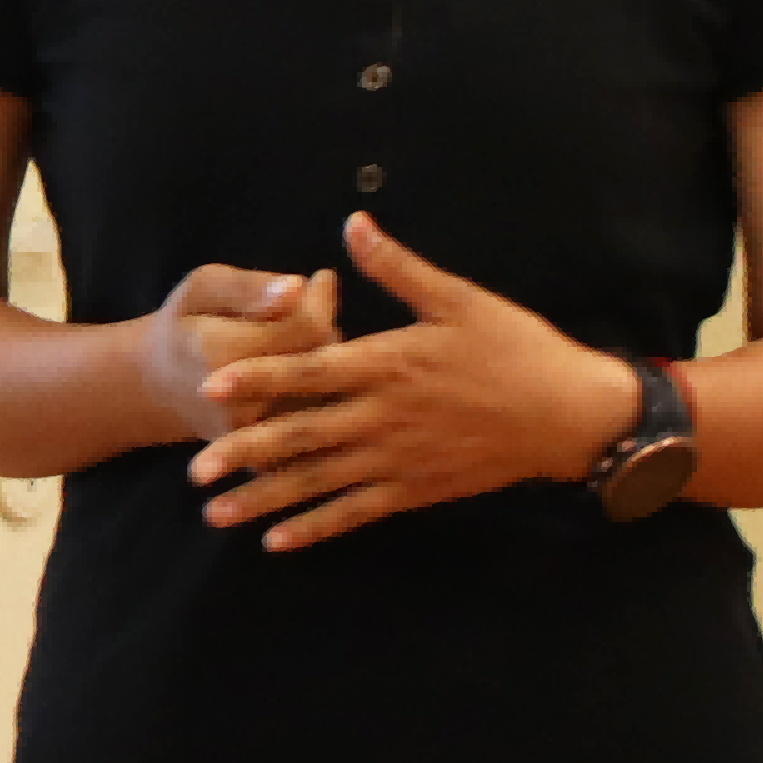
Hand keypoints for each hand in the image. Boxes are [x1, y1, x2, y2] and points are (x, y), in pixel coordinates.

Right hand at [133, 258, 336, 447]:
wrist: (162, 390)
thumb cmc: (188, 325)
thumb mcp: (205, 288)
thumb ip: (250, 286)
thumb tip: (298, 286)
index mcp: (215, 352)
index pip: (307, 326)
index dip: (315, 304)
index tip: (299, 292)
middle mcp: (235, 403)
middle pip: (321, 362)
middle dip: (322, 334)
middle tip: (300, 315)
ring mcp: (251, 439)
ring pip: (326, 394)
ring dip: (322, 367)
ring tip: (291, 346)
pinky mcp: (265, 460)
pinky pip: (317, 423)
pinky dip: (317, 396)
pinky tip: (294, 376)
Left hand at [186, 212, 643, 550]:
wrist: (568, 414)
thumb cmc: (514, 347)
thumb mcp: (458, 298)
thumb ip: (396, 268)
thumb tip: (352, 222)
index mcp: (388, 363)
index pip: (309, 371)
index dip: (258, 378)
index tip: (211, 388)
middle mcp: (384, 417)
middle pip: (301, 436)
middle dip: (243, 452)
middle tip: (194, 470)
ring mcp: (398, 459)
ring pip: (319, 482)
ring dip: (264, 498)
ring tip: (214, 514)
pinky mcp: (414, 489)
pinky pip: (355, 513)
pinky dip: (315, 527)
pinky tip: (275, 540)